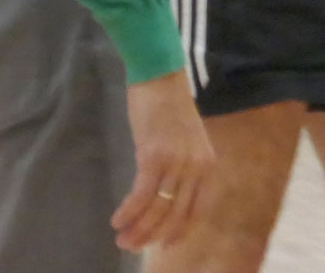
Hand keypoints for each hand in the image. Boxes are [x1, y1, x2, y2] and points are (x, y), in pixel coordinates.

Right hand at [112, 70, 214, 251]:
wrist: (161, 76)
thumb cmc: (170, 106)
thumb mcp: (187, 140)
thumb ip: (183, 167)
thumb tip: (166, 197)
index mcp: (207, 164)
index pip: (198, 210)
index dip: (180, 231)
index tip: (164, 246)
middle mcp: (196, 167)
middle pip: (176, 214)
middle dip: (153, 236)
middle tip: (132, 247)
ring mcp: (176, 162)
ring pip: (157, 209)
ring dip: (138, 229)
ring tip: (122, 240)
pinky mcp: (153, 156)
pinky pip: (141, 195)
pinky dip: (129, 212)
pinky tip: (117, 220)